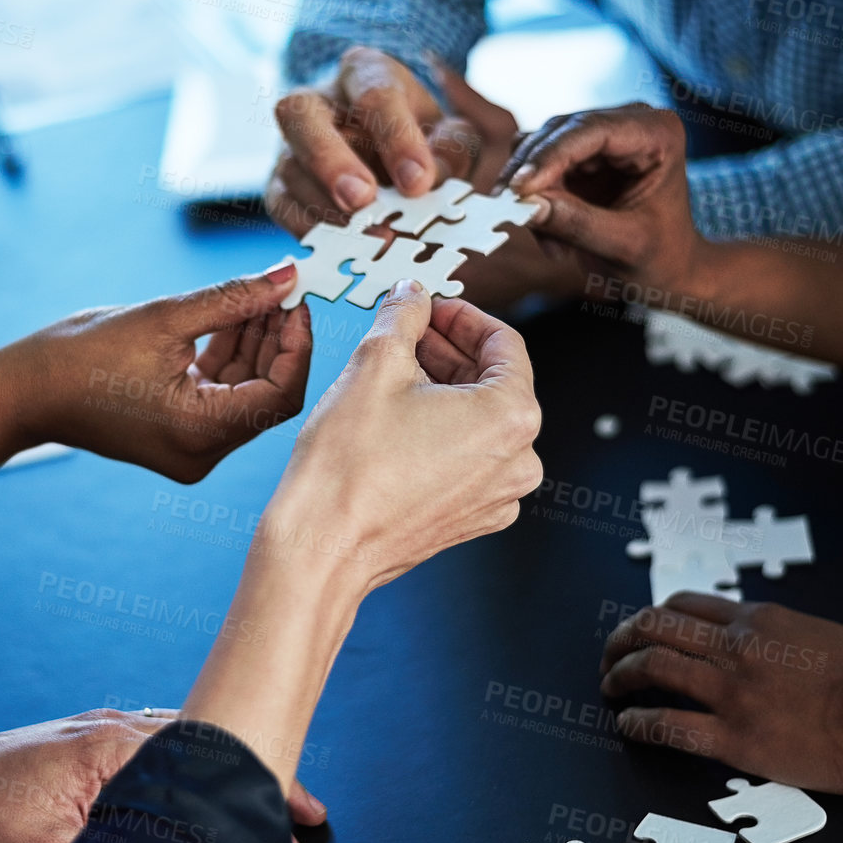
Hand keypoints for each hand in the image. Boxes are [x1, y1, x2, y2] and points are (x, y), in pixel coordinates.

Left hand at [0, 709, 328, 842]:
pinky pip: (153, 743)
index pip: (207, 758)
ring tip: (258, 794)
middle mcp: (110, 726)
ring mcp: (97, 728)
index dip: (260, 784)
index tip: (299, 806)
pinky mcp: (83, 740)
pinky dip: (186, 762)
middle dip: (252, 775)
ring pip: (181, 742)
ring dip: (220, 768)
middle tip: (297, 804)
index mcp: (112, 744)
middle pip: (204, 745)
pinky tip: (194, 781)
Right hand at [2, 266, 311, 483]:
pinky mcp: (178, 433)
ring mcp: (190, 447)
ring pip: (246, 392)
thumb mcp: (163, 318)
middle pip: (267, 394)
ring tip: (259, 294)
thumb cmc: (81, 357)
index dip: (297, 345)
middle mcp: (202, 451)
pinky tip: (235, 316)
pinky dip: (230, 357)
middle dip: (278, 339)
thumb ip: (233, 298)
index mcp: (200, 433)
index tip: (296, 299)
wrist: (25, 391)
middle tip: (283, 288)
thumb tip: (285, 276)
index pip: (281, 395)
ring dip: (256, 344)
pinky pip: (220, 395)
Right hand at [267, 48, 521, 236]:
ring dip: (326, 207)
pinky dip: (310, 230)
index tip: (418, 182)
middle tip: (363, 200)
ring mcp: (291, 143)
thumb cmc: (420, 136)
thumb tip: (432, 178)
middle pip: (301, 115)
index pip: (375, 94)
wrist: (386, 148)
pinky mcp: (280, 184)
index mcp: (364, 72)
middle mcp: (317, 101)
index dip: (396, 138)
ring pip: (290, 167)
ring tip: (366, 240)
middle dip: (331, 160)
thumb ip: (451, 149)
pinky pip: (282, 206)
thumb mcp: (449, 132)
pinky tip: (341, 250)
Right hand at [269, 282, 543, 589]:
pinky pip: (468, 459)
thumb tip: (412, 296)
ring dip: (442, 390)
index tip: (430, 308)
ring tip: (395, 375)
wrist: (322, 546)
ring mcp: (497, 496)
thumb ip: (403, 315)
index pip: (504, 343)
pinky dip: (440, 433)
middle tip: (408, 333)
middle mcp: (519, 460)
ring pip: (479, 422)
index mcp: (512, 417)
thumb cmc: (348, 465)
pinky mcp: (471, 519)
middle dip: (449, 351)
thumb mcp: (374, 363)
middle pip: (494, 383)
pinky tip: (397, 420)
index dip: (462, 316)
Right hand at [504, 103, 703, 295]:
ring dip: (531, 192)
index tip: (519, 188)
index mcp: (657, 133)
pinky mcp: (577, 154)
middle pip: (559, 132)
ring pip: (539, 147)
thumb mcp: (625, 246)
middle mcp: (628, 123)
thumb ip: (578, 224)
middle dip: (533, 175)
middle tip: (512, 213)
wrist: (668, 268)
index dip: (550, 155)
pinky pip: (536, 165)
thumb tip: (528, 205)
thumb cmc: (661, 257)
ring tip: (549, 240)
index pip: (592, 130)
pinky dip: (532, 198)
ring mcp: (600, 137)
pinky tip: (549, 234)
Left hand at [599, 595, 842, 797]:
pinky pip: (667, 726)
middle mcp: (736, 647)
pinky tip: (629, 726)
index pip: (684, 605)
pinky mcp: (735, 738)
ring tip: (610, 688)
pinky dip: (637, 723)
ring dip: (620, 675)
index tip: (642, 631)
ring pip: (652, 667)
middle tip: (610, 657)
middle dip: (621, 640)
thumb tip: (755, 641)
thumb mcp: (818, 633)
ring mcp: (732, 692)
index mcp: (758, 620)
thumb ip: (776, 634)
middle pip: (654, 627)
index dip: (652, 617)